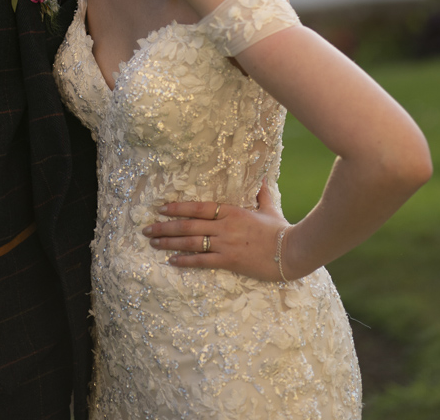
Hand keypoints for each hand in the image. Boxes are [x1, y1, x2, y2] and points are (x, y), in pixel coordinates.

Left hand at [142, 180, 293, 281]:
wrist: (292, 250)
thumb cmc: (280, 229)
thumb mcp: (268, 208)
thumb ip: (261, 193)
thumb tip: (262, 177)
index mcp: (231, 211)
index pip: (198, 207)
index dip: (178, 208)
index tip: (161, 208)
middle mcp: (224, 226)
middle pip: (188, 225)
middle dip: (165, 226)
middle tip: (146, 229)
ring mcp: (225, 244)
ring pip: (190, 242)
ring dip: (169, 242)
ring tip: (153, 243)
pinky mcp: (230, 261)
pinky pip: (202, 261)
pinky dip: (185, 261)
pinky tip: (172, 261)